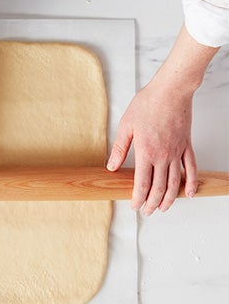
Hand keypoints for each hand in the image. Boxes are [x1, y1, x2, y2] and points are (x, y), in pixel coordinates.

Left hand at [107, 79, 196, 215]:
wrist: (170, 91)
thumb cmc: (147, 105)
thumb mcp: (126, 126)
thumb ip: (119, 149)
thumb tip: (111, 167)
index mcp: (146, 152)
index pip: (142, 183)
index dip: (138, 198)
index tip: (134, 206)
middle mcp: (163, 156)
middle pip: (159, 187)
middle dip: (152, 203)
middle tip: (147, 212)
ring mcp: (177, 152)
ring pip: (175, 182)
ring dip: (169, 198)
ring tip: (164, 208)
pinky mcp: (186, 146)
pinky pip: (191, 168)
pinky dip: (191, 183)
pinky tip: (190, 193)